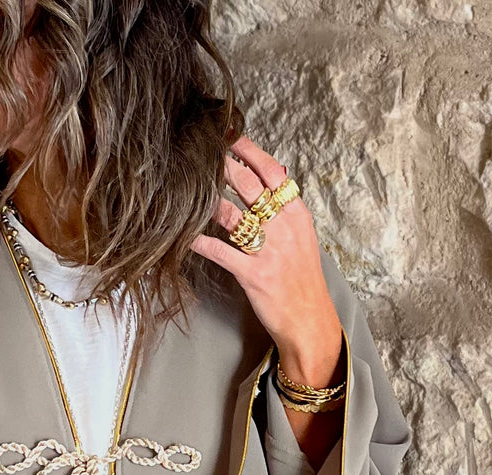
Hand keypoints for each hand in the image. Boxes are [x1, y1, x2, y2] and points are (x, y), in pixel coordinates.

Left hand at [189, 134, 342, 388]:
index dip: (249, 151)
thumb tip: (265, 187)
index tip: (230, 136)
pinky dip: (198, 242)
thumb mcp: (302, 240)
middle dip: (223, 165)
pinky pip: (219, 251)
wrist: (310, 321)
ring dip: (206, 199)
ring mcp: (269, 250)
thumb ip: (284, 213)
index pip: (273, 172)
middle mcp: (284, 227)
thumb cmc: (303, 282)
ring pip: (232, 214)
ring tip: (186, 187)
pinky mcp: (253, 274)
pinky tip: (182, 235)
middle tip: (201, 150)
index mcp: (297, 215)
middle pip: (250, 185)